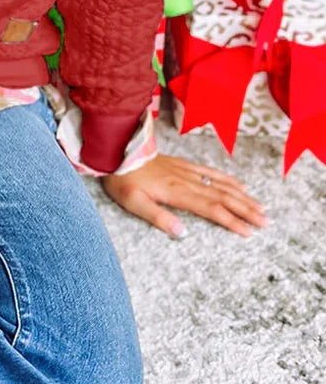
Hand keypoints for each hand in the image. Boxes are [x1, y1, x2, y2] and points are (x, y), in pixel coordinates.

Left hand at [100, 154, 268, 238]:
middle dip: (246, 211)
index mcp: (177, 193)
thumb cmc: (123, 180)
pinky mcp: (183, 165)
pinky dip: (228, 179)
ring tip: (261, 208)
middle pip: (223, 198)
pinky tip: (240, 186)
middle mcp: (187, 182)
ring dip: (243, 197)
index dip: (232, 222)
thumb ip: (158, 218)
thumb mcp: (134, 203)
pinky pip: (211, 172)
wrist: (117, 150)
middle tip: (266, 222)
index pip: (212, 210)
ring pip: (222, 185)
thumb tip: (182, 232)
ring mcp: (187, 172)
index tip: (249, 233)